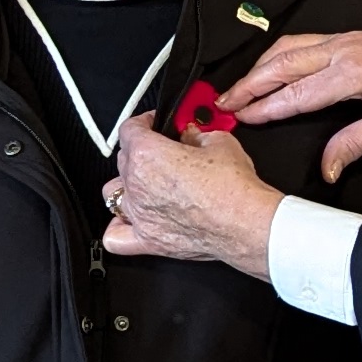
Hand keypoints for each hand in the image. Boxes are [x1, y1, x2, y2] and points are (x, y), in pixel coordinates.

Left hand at [103, 115, 280, 274]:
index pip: (129, 128)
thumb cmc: (234, 188)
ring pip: (114, 193)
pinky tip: (131, 220)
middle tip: (164, 150)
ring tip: (147, 182)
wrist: (247, 224)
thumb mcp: (220, 142)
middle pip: (123, 159)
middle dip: (141, 150)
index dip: (143, 121)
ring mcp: (140, 215)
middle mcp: (137, 185)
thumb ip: (197, 134)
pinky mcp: (149, 240)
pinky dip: (118, 227)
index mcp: (147, 155)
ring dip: (127, 184)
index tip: (154, 123)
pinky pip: (115, 236)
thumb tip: (191, 134)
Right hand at [228, 23, 361, 175]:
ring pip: (285, 50)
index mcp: (356, 73)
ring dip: (256, 70)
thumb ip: (355, 145)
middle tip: (219, 104)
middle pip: (281, 65)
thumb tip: (327, 169)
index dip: (265, 108)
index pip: (298, 94)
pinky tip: (263, 70)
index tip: (240, 119)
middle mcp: (343, 50)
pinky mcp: (342, 37)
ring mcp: (341, 39)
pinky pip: (298, 43)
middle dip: (247, 85)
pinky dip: (273, 57)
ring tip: (233, 90)